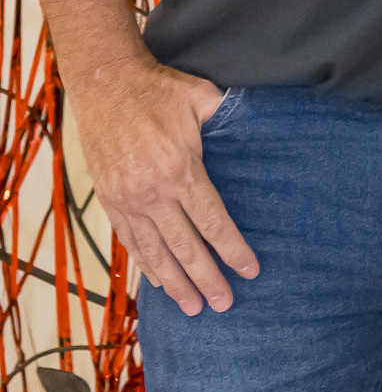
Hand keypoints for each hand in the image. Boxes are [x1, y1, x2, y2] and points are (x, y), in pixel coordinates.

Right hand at [67, 55, 258, 316]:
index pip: (213, 222)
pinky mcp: (110, 199)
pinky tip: (158, 282)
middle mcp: (152, 192)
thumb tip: (265, 123)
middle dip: (207, 279)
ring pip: (155, 252)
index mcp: (181, 169)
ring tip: (193, 308)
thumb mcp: (201, 97)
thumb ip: (230, 117)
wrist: (105, 83)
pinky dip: (145, 264)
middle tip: (225, 305)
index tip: (251, 272)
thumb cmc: (158, 89)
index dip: (233, 250)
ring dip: (174, 283)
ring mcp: (127, 199)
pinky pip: (129, 241)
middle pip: (185, 247)